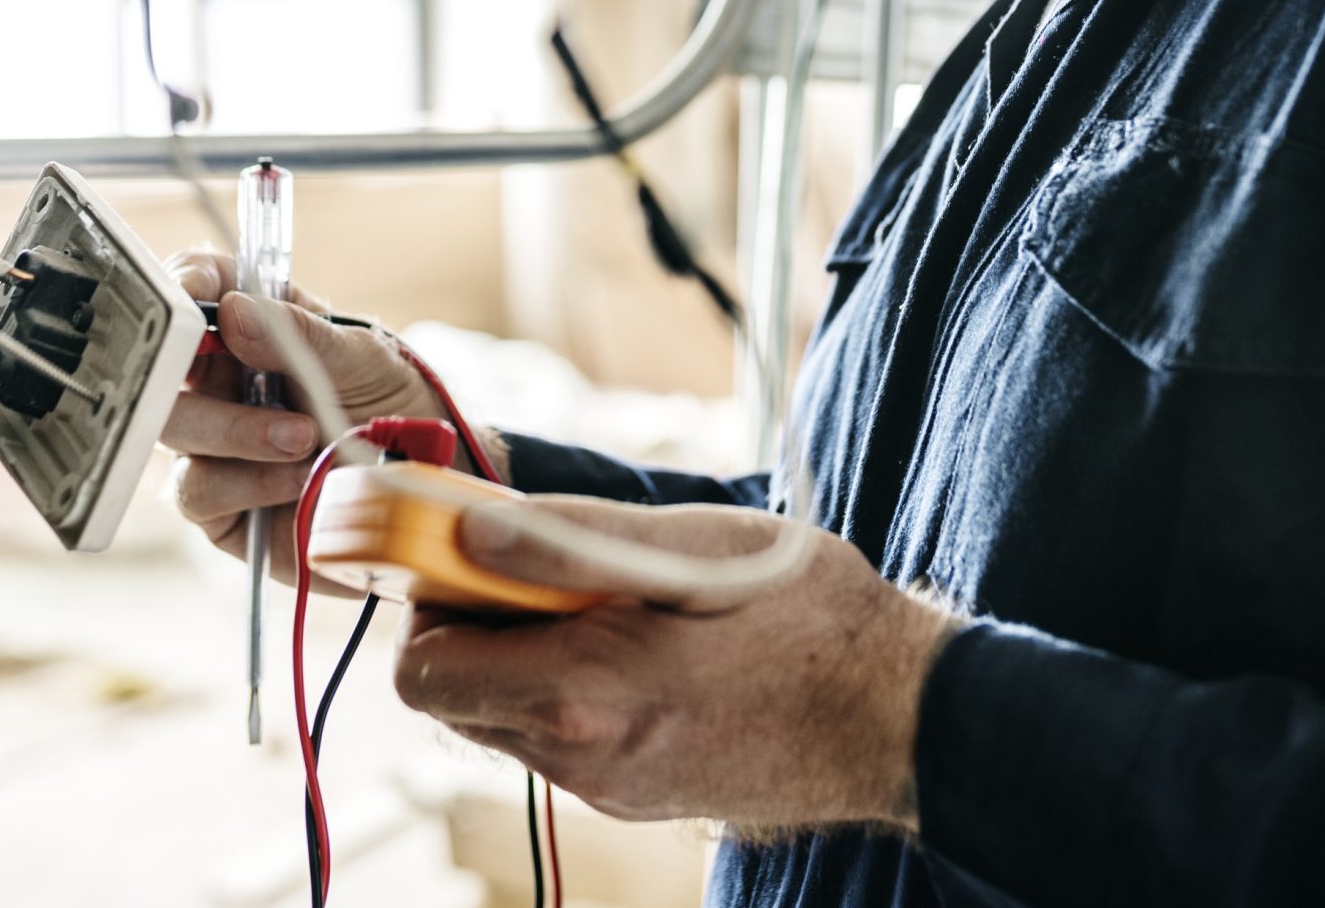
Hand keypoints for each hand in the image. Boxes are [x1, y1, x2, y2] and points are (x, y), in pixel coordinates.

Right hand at [158, 251, 500, 591]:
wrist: (417, 484)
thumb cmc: (389, 404)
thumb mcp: (361, 356)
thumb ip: (301, 334)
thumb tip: (234, 311)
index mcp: (252, 324)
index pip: (197, 287)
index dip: (185, 285)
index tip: (196, 297)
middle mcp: (220, 378)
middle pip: (164, 363)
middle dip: (205, 371)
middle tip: (258, 386)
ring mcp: (211, 440)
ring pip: (174, 428)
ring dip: (239, 433)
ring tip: (307, 438)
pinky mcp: (217, 501)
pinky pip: (198, 489)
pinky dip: (250, 483)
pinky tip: (299, 480)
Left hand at [392, 497, 964, 832]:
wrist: (902, 718)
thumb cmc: (812, 619)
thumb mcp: (698, 549)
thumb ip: (572, 543)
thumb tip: (472, 529)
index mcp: (585, 696)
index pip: (422, 670)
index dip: (426, 599)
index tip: (467, 547)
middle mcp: (582, 759)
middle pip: (454, 695)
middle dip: (473, 622)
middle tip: (538, 562)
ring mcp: (609, 788)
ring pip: (506, 715)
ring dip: (525, 651)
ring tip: (610, 597)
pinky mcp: (637, 796)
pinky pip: (561, 735)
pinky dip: (570, 683)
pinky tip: (644, 641)